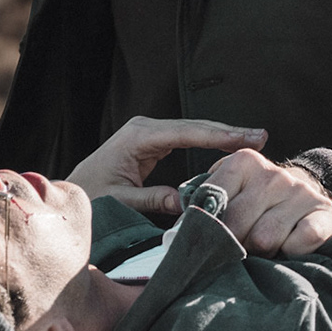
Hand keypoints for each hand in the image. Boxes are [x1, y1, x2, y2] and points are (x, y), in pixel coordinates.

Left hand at [67, 116, 266, 214]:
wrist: (70, 193)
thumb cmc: (89, 196)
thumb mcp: (120, 202)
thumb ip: (152, 200)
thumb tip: (188, 204)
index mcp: (137, 137)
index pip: (186, 132)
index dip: (218, 136)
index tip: (246, 139)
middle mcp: (145, 129)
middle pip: (195, 127)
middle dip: (228, 132)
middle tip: (261, 136)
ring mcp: (149, 133)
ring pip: (194, 131)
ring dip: (223, 136)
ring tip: (254, 139)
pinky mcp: (152, 142)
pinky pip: (186, 139)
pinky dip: (209, 143)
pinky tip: (230, 147)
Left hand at [204, 149, 331, 256]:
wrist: (305, 194)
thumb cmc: (255, 200)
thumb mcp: (227, 191)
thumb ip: (200, 204)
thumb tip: (172, 236)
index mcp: (243, 161)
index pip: (211, 201)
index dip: (202, 228)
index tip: (198, 242)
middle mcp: (273, 174)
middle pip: (236, 226)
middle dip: (232, 244)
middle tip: (235, 248)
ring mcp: (300, 192)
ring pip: (264, 240)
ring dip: (260, 253)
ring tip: (262, 247)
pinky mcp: (324, 212)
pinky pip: (298, 244)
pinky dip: (289, 253)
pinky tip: (288, 247)